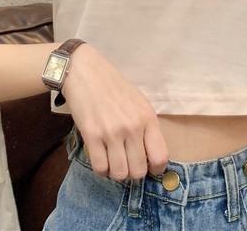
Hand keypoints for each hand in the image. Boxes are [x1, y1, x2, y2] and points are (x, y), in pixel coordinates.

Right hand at [65, 44, 168, 181]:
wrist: (86, 72)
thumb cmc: (114, 86)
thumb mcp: (139, 102)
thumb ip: (146, 127)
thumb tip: (150, 156)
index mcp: (147, 118)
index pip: (160, 157)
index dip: (155, 168)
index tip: (148, 165)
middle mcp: (132, 127)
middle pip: (139, 171)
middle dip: (133, 172)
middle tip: (127, 162)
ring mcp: (111, 133)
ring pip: (119, 174)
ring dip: (116, 172)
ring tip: (113, 160)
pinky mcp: (91, 136)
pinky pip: (100, 168)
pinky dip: (101, 169)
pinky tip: (101, 158)